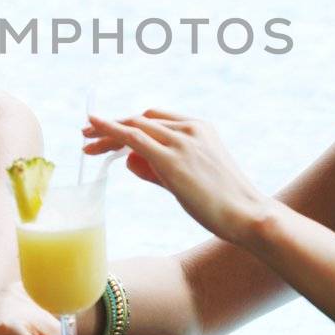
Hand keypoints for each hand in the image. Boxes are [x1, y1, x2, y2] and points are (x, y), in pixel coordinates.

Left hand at [83, 109, 272, 244]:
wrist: (249, 215)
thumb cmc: (222, 203)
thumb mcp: (187, 179)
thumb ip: (156, 168)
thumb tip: (127, 160)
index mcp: (199, 127)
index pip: (154, 118)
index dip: (128, 123)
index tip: (107, 132)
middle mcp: (189, 128)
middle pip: (140, 120)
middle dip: (112, 127)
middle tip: (87, 135)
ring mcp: (181, 141)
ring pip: (134, 127)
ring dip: (106, 132)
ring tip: (86, 142)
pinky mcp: (172, 158)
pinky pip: (133, 138)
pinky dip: (110, 131)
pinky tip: (93, 130)